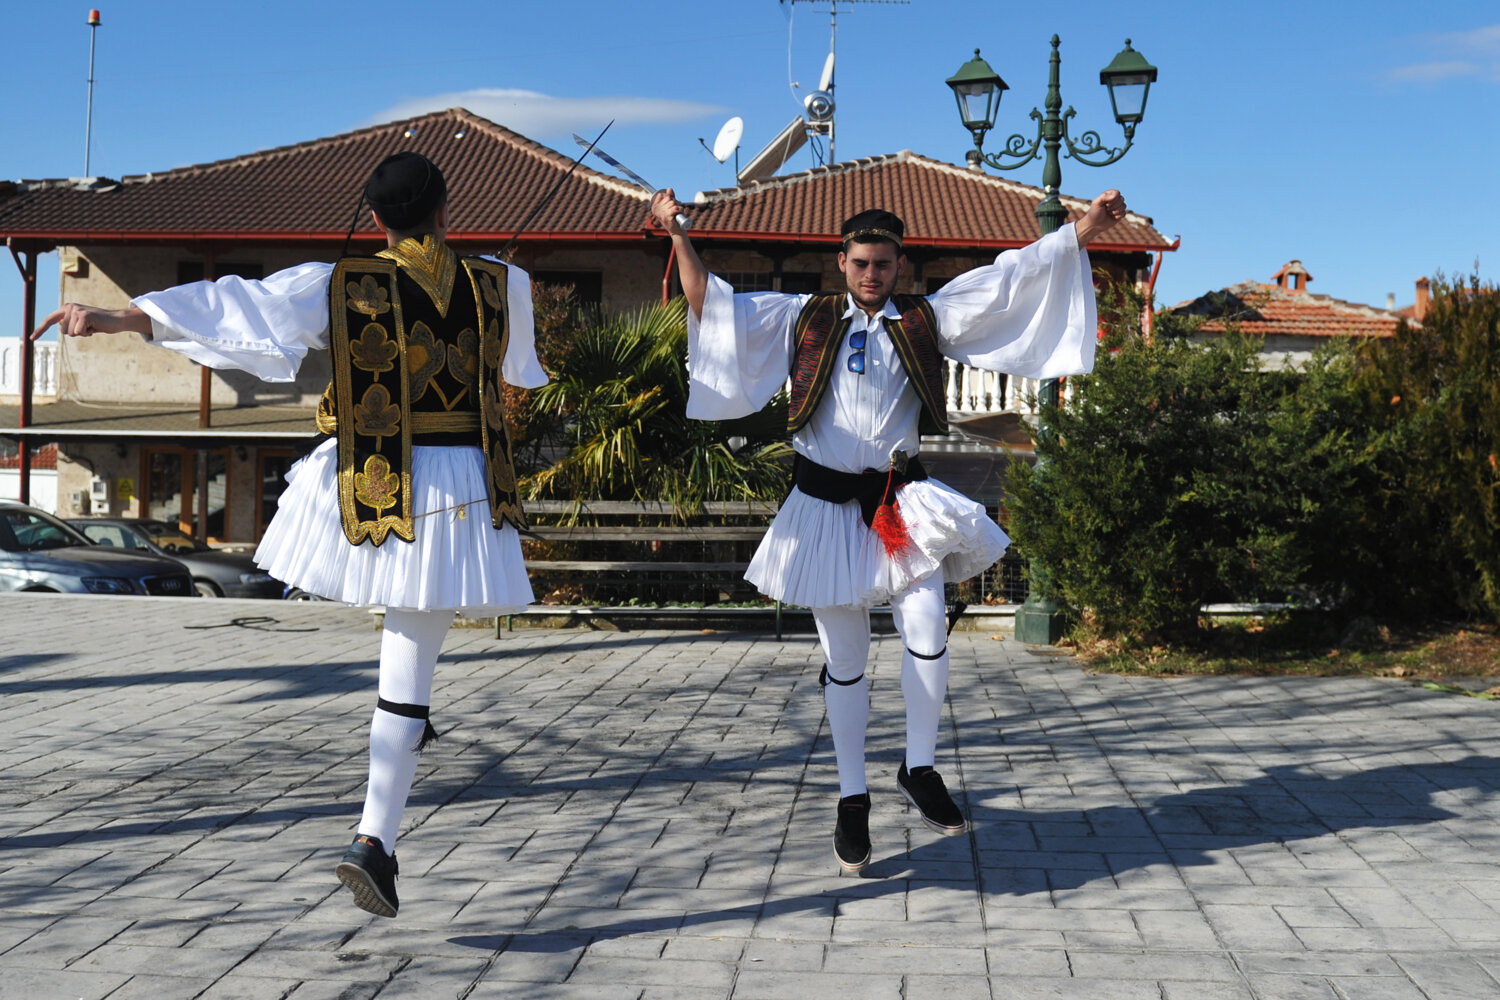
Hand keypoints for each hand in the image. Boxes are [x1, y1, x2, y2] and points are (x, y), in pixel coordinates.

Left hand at [34, 303, 148, 338]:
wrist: (116, 320)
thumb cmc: (99, 323)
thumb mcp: (81, 323)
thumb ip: (70, 323)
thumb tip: (60, 326)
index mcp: (66, 308)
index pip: (49, 320)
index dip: (40, 330)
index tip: (32, 338)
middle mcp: (69, 307)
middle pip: (63, 331)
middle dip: (76, 333)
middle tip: (88, 327)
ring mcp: (76, 310)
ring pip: (70, 333)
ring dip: (83, 333)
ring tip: (92, 326)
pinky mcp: (83, 315)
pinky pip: (79, 332)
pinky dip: (88, 333)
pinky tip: (95, 327)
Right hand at [650, 188, 688, 235]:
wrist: (676, 231)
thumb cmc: (673, 218)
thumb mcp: (670, 206)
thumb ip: (670, 197)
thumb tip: (669, 189)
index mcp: (654, 207)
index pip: (662, 195)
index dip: (669, 198)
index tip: (671, 205)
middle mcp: (656, 210)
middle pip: (668, 198)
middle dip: (675, 202)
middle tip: (676, 210)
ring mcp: (661, 214)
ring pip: (672, 203)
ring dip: (678, 206)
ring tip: (678, 212)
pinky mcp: (666, 217)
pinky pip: (675, 208)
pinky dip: (680, 209)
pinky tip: (680, 212)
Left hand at [1074, 189, 1126, 246]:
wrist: (1094, 224)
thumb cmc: (1094, 212)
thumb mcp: (1096, 203)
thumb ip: (1104, 196)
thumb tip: (1116, 194)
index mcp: (1109, 195)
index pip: (1117, 193)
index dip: (1113, 199)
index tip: (1106, 204)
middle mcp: (1115, 199)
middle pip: (1121, 199)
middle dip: (1113, 206)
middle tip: (1106, 209)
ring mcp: (1118, 207)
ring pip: (1124, 206)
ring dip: (1115, 211)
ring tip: (1108, 213)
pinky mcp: (1120, 214)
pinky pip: (1124, 213)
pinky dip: (1117, 216)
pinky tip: (1112, 217)